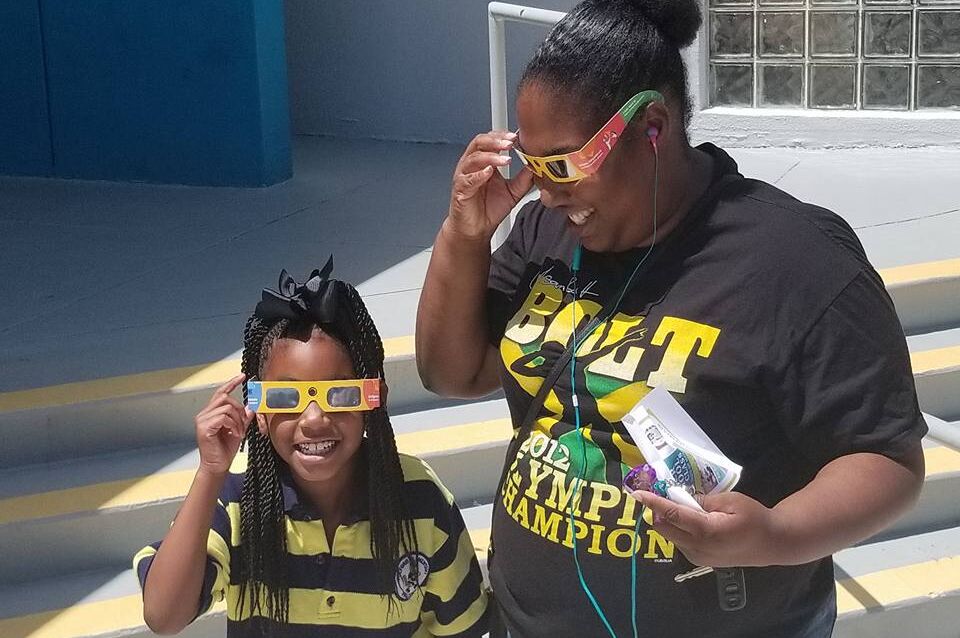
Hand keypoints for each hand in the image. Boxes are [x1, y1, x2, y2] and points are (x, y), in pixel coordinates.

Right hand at [195, 374, 251, 475]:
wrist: (217, 466)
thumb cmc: (225, 450)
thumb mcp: (238, 430)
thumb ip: (243, 418)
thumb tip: (250, 407)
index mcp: (211, 413)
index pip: (220, 393)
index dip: (231, 383)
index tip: (242, 376)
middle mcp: (204, 414)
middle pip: (225, 398)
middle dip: (239, 410)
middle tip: (243, 424)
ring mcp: (202, 420)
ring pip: (226, 407)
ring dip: (238, 420)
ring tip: (239, 432)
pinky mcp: (204, 427)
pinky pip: (224, 417)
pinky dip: (234, 425)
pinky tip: (236, 434)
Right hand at [447, 130, 534, 240]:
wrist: (476, 230)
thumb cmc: (489, 209)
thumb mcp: (513, 191)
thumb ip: (524, 178)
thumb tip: (536, 166)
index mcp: (485, 162)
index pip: (491, 140)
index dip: (503, 135)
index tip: (518, 137)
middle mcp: (473, 165)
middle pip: (479, 142)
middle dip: (496, 140)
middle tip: (511, 143)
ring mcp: (465, 176)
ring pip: (474, 158)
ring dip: (490, 156)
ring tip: (506, 160)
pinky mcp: (460, 190)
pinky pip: (467, 179)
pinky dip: (478, 174)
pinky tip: (489, 172)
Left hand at [629, 490, 786, 567]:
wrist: (772, 544)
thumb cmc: (754, 518)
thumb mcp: (730, 501)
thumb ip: (703, 500)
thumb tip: (681, 499)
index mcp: (706, 531)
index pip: (672, 515)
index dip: (653, 502)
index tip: (636, 493)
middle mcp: (697, 547)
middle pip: (664, 527)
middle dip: (658, 511)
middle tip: (661, 494)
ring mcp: (697, 557)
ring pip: (670, 536)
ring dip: (668, 521)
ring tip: (680, 506)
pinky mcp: (700, 560)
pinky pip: (679, 542)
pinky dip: (678, 530)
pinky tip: (690, 520)